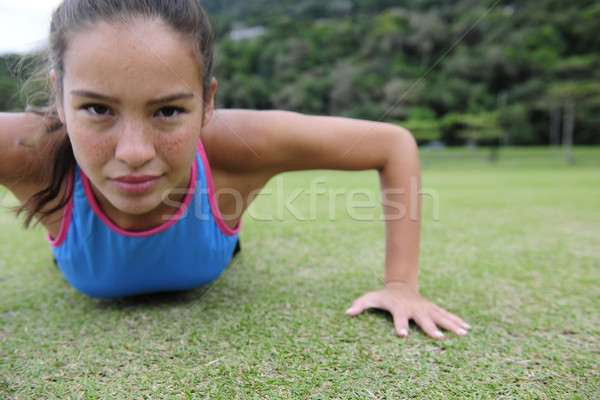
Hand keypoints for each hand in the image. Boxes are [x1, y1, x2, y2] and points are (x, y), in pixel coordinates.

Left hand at [345, 281, 470, 339]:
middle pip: (423, 318)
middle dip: (431, 327)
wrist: (400, 285)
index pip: (398, 317)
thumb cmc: (383, 296)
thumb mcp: (370, 298)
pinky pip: (446, 314)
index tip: (402, 335)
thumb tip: (347, 312)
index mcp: (399, 307)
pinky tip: (467, 328)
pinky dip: (457, 320)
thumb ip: (360, 305)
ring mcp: (425, 307)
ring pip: (439, 316)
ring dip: (451, 324)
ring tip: (463, 333)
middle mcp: (414, 307)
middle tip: (439, 338)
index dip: (399, 325)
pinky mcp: (433, 308)